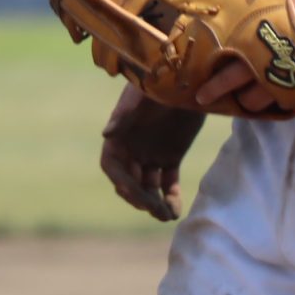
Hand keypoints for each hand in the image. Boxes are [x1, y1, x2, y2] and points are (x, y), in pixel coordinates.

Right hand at [99, 83, 206, 221]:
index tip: (131, 192)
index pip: (112, 166)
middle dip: (140, 198)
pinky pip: (168, 184)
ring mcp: (151, 155)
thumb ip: (124, 115)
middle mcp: (132, 150)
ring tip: (166, 216)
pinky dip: (171, 198)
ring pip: (149, 187)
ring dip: (155, 204)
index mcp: (119, 137)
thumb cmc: (158, 82)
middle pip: (131, 182)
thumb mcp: (140, 96)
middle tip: (155, 210)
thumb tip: (106, 134)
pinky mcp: (172, 158)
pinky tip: (176, 210)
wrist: (188, 77)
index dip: (119, 181)